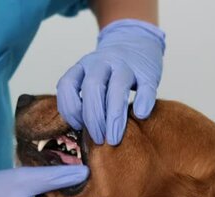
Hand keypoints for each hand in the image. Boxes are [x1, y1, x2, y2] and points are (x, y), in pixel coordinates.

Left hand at [57, 19, 165, 145]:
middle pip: (92, 88)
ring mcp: (125, 65)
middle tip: (98, 139)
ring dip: (113, 116)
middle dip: (93, 118)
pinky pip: (146, 87)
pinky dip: (143, 101)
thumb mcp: (90, 76)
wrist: (136, 39)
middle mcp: (101, 63)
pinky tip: (141, 115)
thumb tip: (83, 133)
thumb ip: (84, 98)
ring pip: (117, 87)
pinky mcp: (147, 71)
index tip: (78, 127)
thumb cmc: (110, 70)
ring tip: (114, 138)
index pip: (67, 85)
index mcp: (83, 66)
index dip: (69, 109)